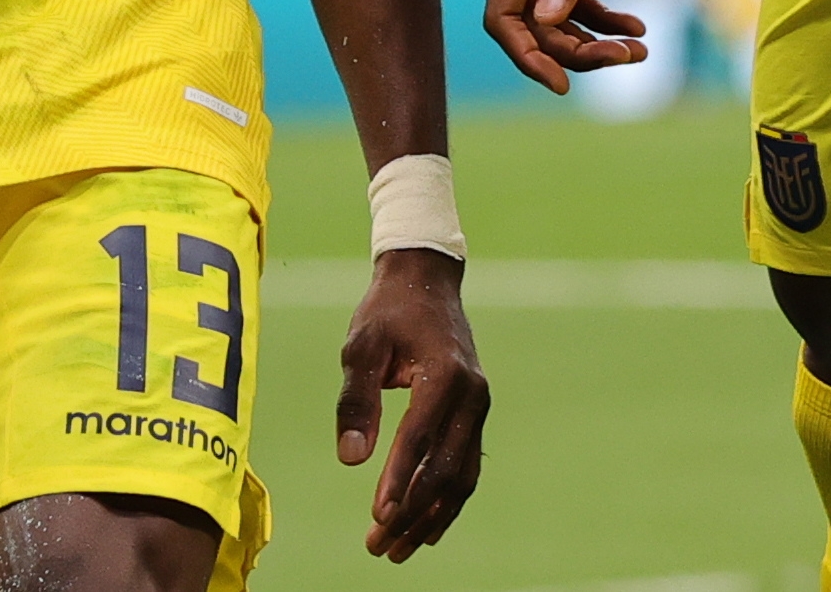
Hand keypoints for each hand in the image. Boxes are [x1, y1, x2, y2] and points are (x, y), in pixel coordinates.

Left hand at [336, 248, 487, 559]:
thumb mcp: (361, 347)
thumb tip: (351, 459)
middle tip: (377, 545)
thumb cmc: (388, 311)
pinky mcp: (474, 414)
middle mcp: (472, 394)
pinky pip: (466, 466)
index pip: (420, 437)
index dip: (398, 479)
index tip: (377, 515)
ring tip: (396, 550)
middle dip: (412, 512)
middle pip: (445, 468)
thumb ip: (355, 400)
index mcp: (445, 374)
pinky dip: (448, 501)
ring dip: (430, 517)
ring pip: (460, 476)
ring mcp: (479, 406)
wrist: (427, 280)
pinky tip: (426, 530)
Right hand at [482, 0, 650, 93]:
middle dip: (576, 53)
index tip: (560, 83)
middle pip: (539, 29)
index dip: (525, 56)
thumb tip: (550, 19)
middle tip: (625, 59)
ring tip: (639, 52)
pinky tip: (639, 28)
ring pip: (564, 21)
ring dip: (596, 43)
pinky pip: (586, 2)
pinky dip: (608, 20)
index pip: (503, 19)